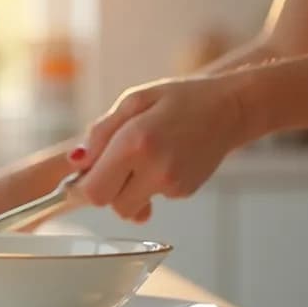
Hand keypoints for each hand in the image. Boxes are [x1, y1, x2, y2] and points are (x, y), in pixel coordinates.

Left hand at [67, 76, 255, 220]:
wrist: (230, 109)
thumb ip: (101, 131)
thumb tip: (77, 161)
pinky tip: (162, 160)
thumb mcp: (134, 100)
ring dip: (124, 190)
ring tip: (139, 159)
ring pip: (129, 206)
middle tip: (107, 166)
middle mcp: (155, 169)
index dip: (79, 188)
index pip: (94, 190)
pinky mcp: (184, 192)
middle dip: (102, 189)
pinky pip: (152, 197)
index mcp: (136, 142)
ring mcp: (173, 184)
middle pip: (109, 204)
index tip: (79, 178)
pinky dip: (148, 185)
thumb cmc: (180, 100)